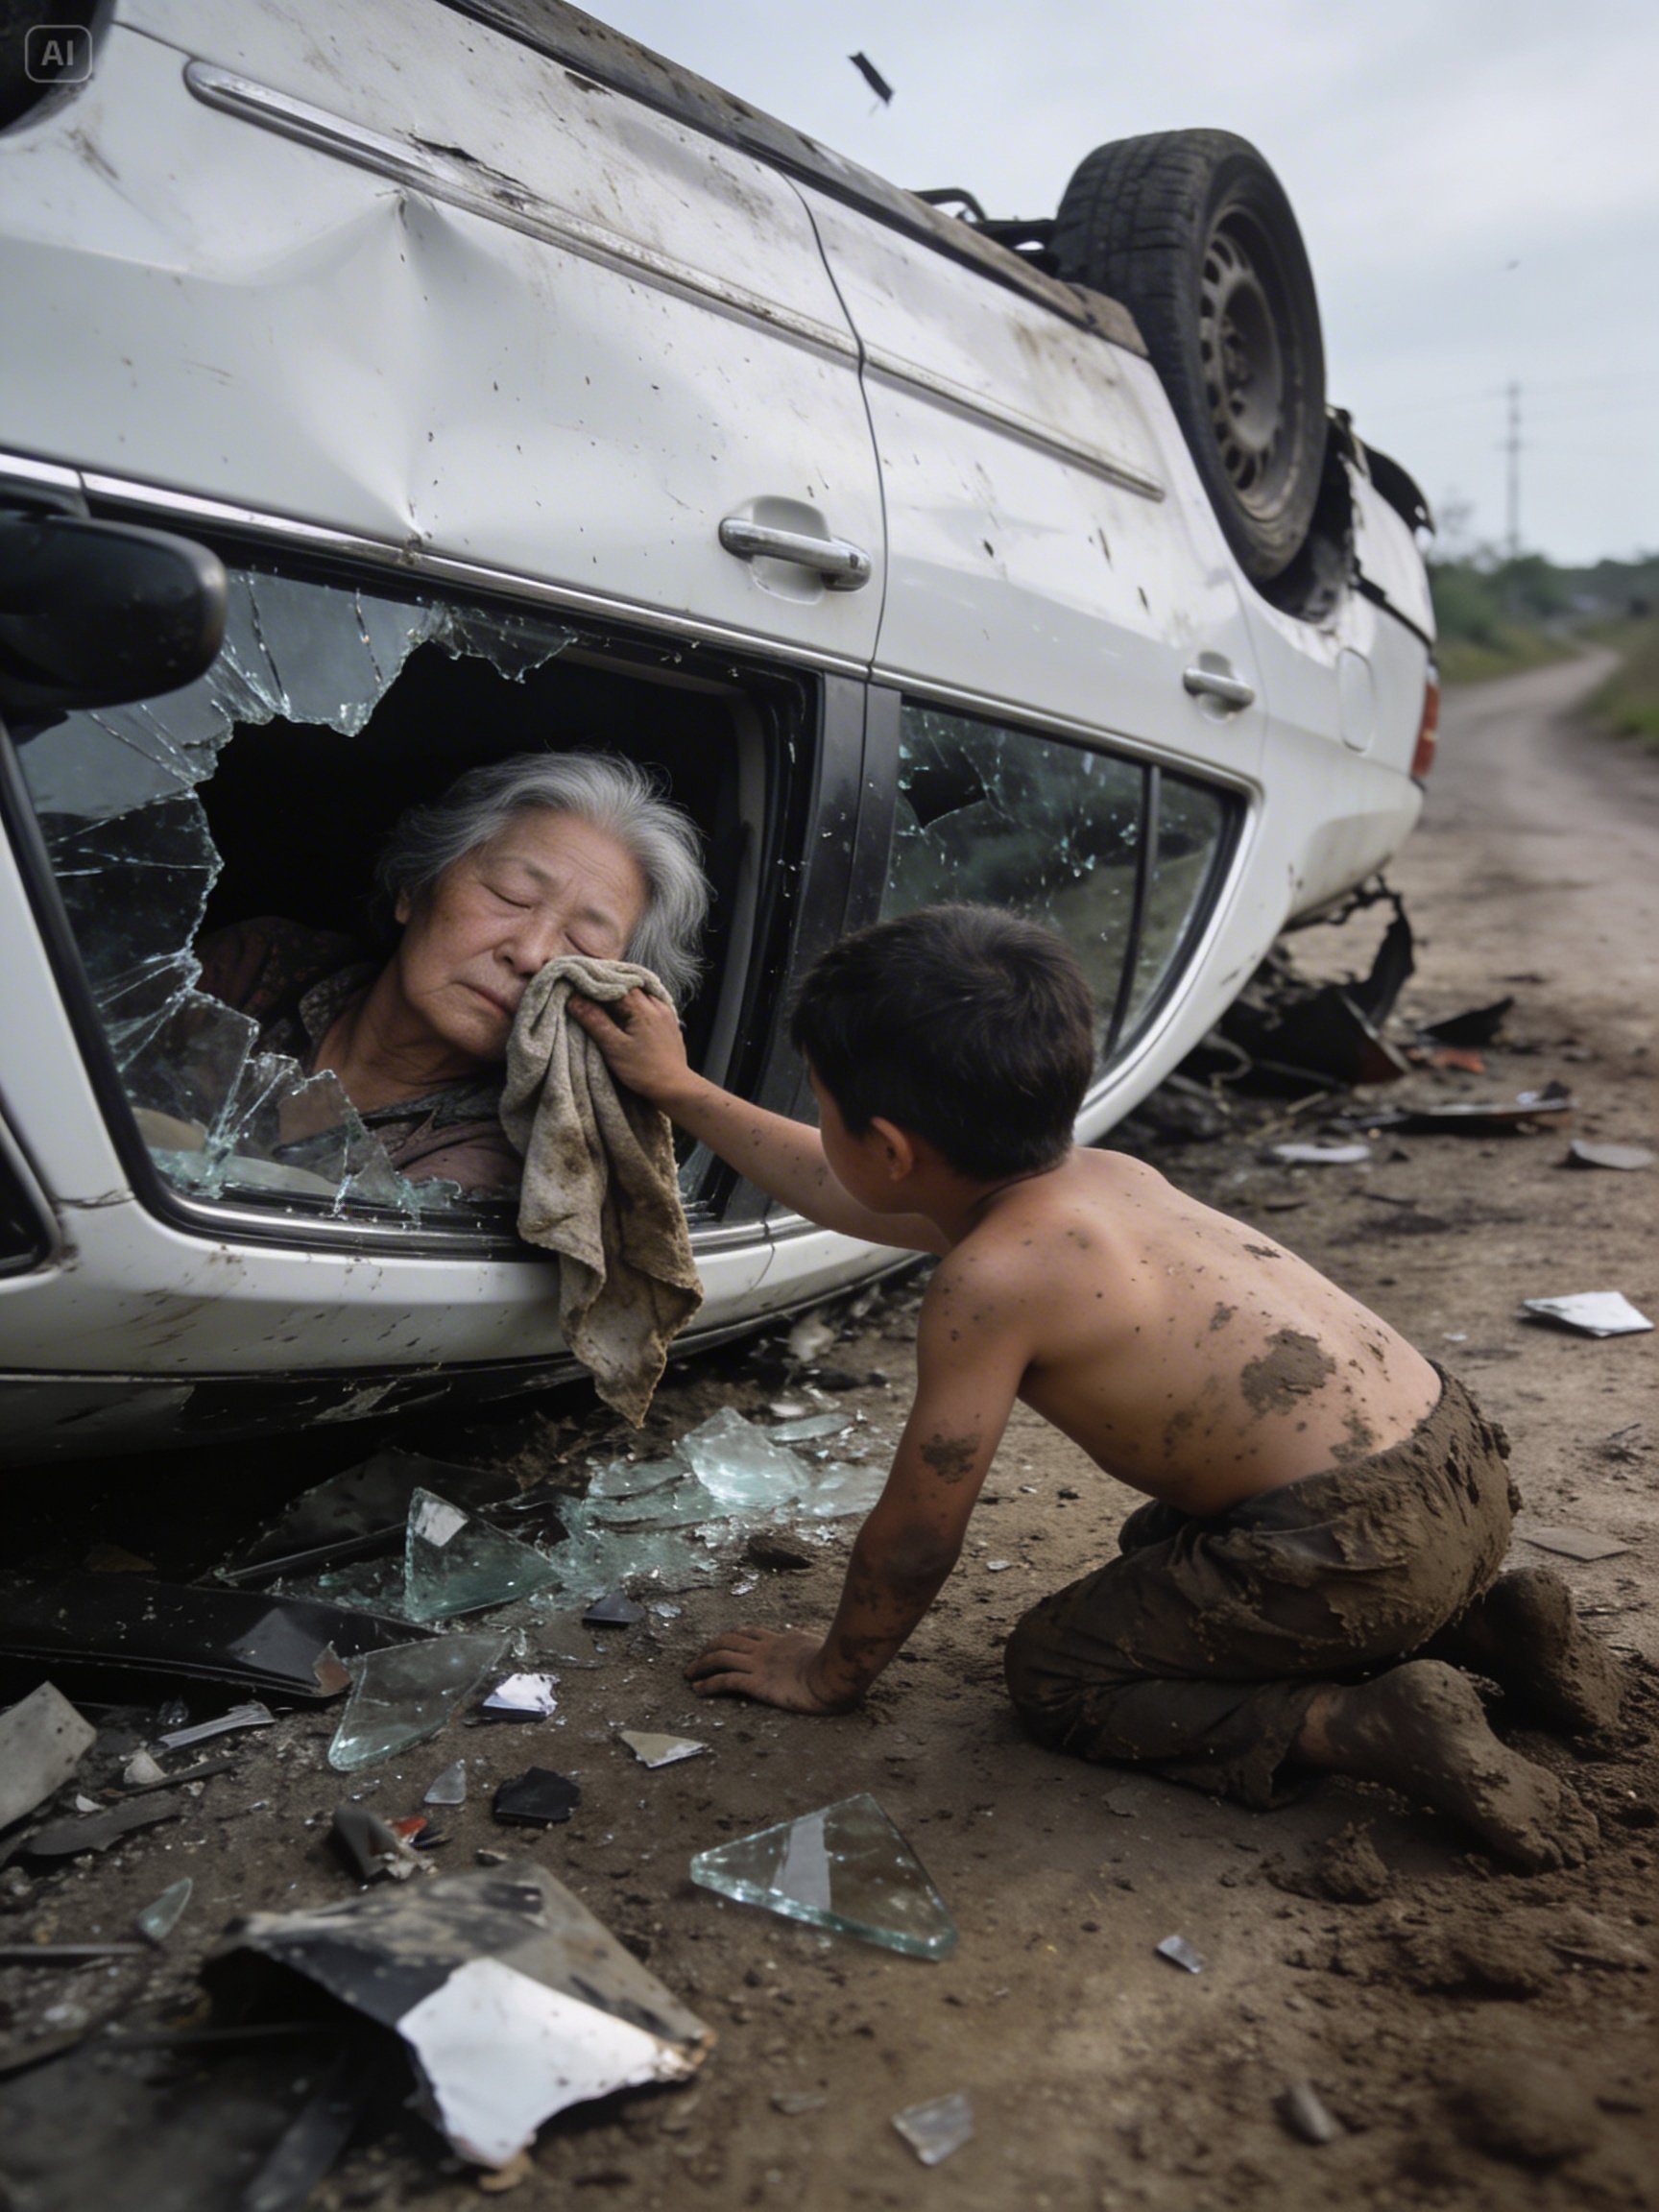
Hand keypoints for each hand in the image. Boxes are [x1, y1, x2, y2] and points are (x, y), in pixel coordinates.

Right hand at [569, 987, 692, 1105]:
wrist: (675, 1087)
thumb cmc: (643, 1071)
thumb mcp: (614, 1047)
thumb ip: (595, 1021)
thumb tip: (574, 1000)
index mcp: (643, 1009)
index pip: (616, 985)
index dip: (596, 984)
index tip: (579, 986)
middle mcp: (657, 1005)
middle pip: (630, 987)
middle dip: (610, 988)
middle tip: (590, 991)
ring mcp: (666, 1013)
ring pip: (641, 994)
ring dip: (624, 995)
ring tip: (606, 1001)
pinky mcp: (669, 1023)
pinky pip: (650, 1005)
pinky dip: (636, 1004)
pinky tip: (628, 1013)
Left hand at [685, 1627, 857, 1714]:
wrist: (836, 1674)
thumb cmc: (838, 1665)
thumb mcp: (825, 1649)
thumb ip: (816, 1647)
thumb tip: (822, 1642)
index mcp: (782, 1640)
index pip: (751, 1634)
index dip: (733, 1638)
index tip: (722, 1644)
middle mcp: (766, 1649)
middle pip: (729, 1640)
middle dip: (710, 1647)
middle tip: (697, 1658)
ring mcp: (760, 1664)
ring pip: (720, 1657)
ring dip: (701, 1664)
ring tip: (688, 1674)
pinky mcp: (756, 1683)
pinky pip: (725, 1681)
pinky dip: (707, 1684)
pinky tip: (697, 1690)